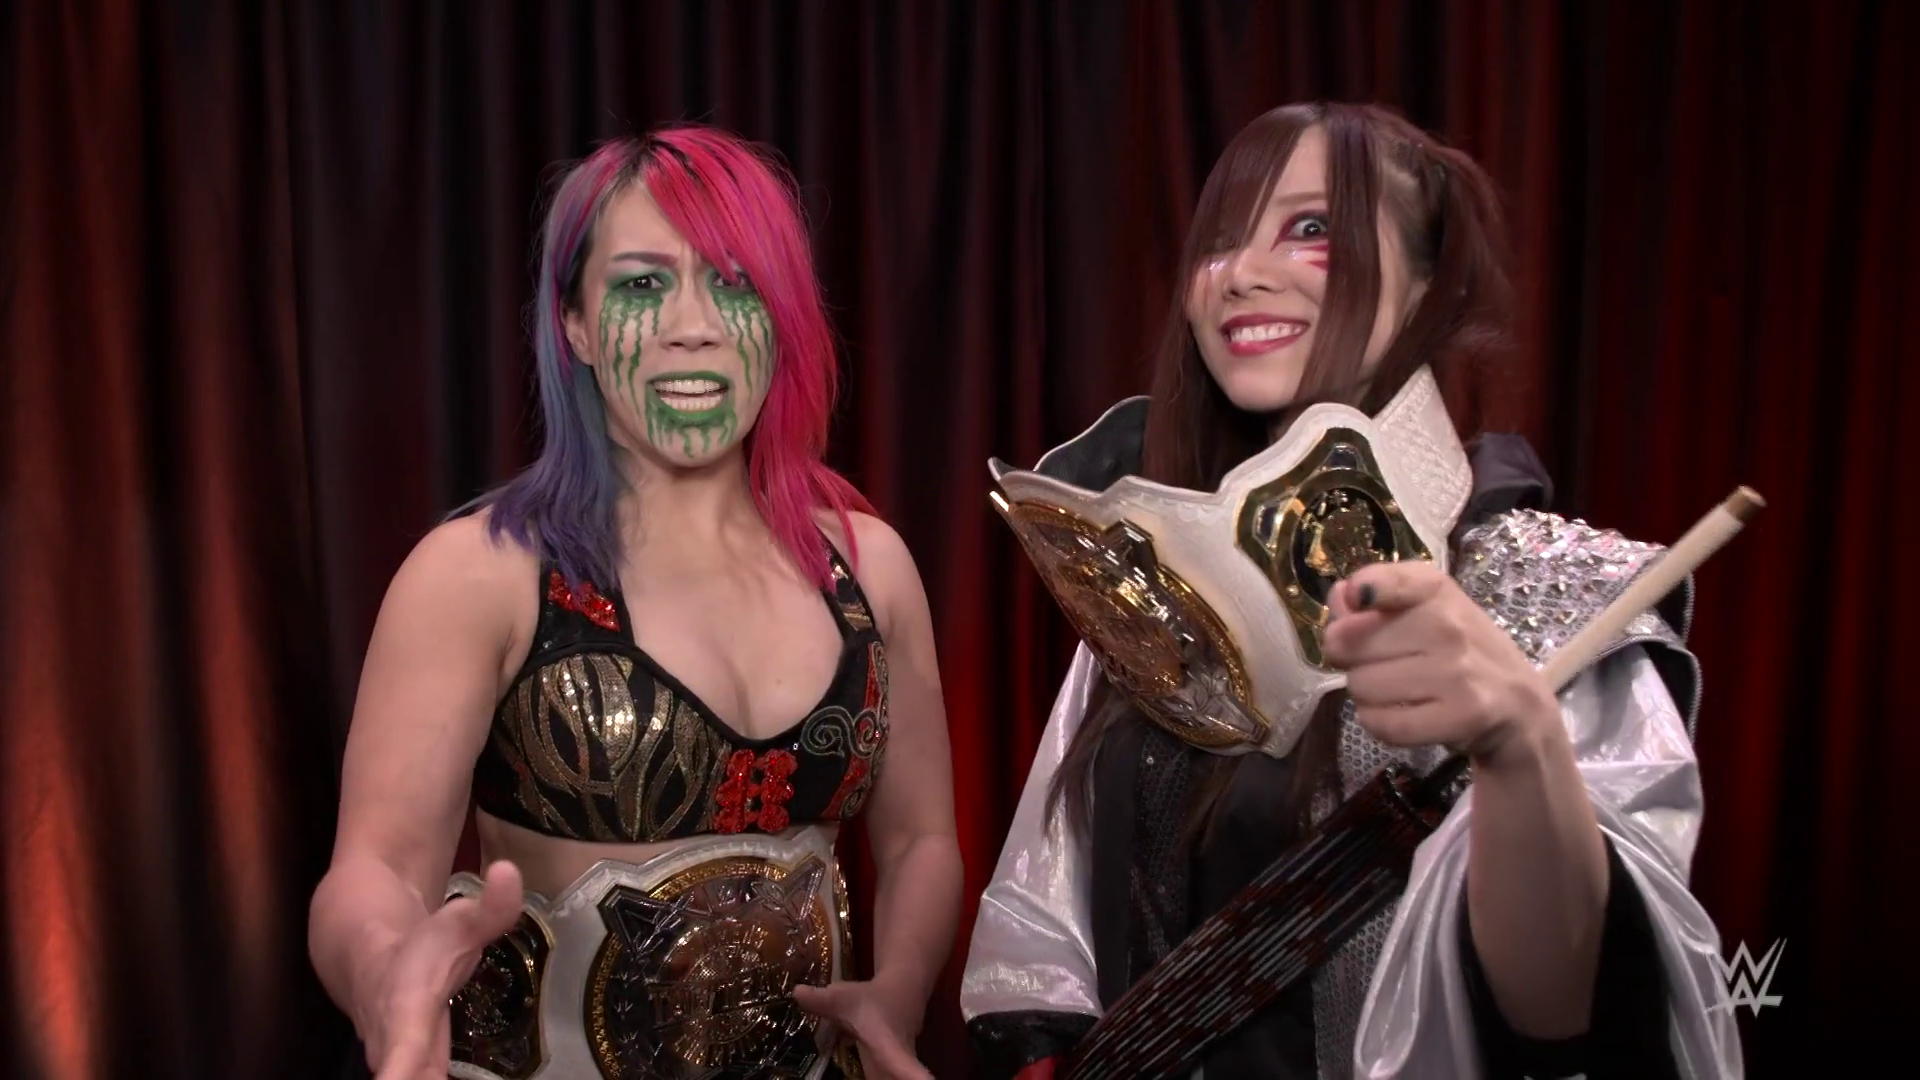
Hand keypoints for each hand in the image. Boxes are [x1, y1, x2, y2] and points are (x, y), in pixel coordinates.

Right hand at [359, 861, 524, 1079]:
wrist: (366, 956)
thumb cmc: (420, 941)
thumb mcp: (456, 920)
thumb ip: (490, 907)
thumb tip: (514, 873)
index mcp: (405, 1013)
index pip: (403, 1053)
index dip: (402, 1074)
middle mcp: (396, 1050)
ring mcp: (402, 1068)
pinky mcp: (414, 1076)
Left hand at [794, 976, 932, 1079]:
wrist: (903, 992)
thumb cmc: (874, 997)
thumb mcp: (844, 996)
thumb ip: (821, 1000)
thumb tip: (797, 993)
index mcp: (889, 1046)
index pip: (904, 1065)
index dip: (915, 1077)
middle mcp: (898, 1066)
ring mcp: (898, 1074)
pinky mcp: (893, 1077)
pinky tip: (864, 1077)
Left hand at [1321, 561, 1561, 763]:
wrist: (1519, 704)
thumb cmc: (1460, 652)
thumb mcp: (1426, 611)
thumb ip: (1377, 599)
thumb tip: (1339, 596)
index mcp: (1435, 590)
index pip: (1385, 581)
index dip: (1362, 591)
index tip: (1358, 600)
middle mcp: (1448, 624)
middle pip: (1348, 644)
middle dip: (1351, 660)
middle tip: (1379, 666)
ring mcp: (1458, 671)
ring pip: (1361, 686)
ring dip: (1365, 696)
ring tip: (1396, 692)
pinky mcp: (1463, 714)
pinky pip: (1384, 724)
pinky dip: (1379, 724)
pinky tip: (1399, 716)